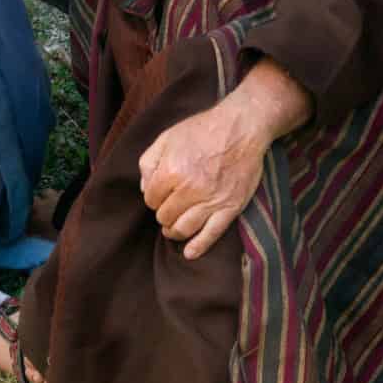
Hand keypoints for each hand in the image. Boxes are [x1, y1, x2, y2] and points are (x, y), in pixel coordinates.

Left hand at [137, 99, 268, 260]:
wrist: (240, 128)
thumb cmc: (201, 130)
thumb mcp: (166, 138)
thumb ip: (148, 162)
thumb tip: (143, 187)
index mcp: (170, 172)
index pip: (150, 199)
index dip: (152, 197)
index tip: (159, 194)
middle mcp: (189, 190)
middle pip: (165, 216)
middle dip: (162, 214)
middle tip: (167, 209)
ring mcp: (211, 201)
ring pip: (184, 228)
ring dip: (174, 232)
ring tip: (172, 228)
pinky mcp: (230, 208)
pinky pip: (212, 234)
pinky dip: (198, 247)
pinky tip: (190, 253)